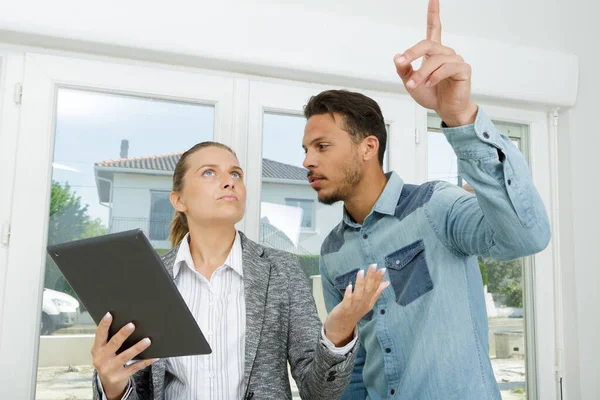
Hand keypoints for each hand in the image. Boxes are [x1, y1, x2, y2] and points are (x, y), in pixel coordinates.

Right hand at [91, 313, 157, 399]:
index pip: (99, 335)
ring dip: (137, 347)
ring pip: (125, 356)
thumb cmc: (108, 361)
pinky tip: (153, 356)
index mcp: (97, 349)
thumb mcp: (105, 351)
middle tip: (132, 325)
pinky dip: (145, 361)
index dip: (104, 325)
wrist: (108, 384)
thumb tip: (127, 324)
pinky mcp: (119, 377)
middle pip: (113, 344)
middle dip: (123, 334)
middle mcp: (101, 359)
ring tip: (147, 340)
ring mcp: (110, 369)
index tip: (109, 314)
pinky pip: (135, 367)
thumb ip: (110, 340)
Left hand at [324, 264, 388, 345]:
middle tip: (373, 265)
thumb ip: (376, 292)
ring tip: (361, 272)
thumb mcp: (368, 302)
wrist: (342, 326)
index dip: (379, 278)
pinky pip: (347, 302)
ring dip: (360, 283)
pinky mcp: (344, 310)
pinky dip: (348, 294)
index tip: (382, 268)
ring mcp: (354, 307)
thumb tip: (387, 282)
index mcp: (369, 301)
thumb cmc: (354, 311)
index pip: (375, 288)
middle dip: (371, 277)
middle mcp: (363, 304)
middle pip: (368, 289)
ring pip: (358, 294)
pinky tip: (349, 286)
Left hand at [393, 0, 477, 126]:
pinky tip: (429, 83)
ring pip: (435, 59)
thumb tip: (397, 57)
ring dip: (421, 72)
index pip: (434, 28)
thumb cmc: (432, 95)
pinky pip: (446, 67)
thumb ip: (404, 71)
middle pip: (427, 44)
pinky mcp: (463, 69)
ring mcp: (455, 60)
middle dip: (412, 53)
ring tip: (415, 84)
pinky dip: (434, 76)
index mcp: (433, 53)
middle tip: (403, 64)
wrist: (446, 111)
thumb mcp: (411, 83)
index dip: (433, 13)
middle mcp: (445, 53)